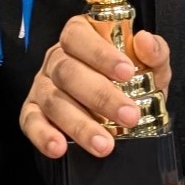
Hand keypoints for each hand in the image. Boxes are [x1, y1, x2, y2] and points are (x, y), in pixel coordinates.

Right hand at [20, 15, 172, 157]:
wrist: (119, 111)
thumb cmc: (130, 82)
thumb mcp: (149, 66)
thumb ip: (153, 52)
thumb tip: (145, 41)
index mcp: (81, 37)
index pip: (80, 37)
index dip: (101, 54)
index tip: (127, 72)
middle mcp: (57, 58)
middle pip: (68, 72)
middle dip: (100, 96)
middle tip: (128, 116)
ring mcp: (43, 86)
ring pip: (53, 101)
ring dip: (79, 124)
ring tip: (104, 144)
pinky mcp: (32, 111)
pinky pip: (31, 122)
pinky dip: (43, 136)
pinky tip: (59, 148)